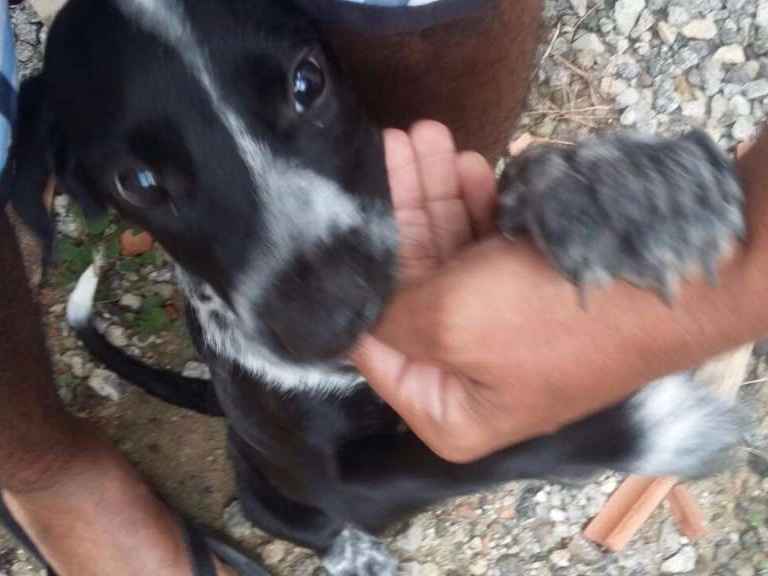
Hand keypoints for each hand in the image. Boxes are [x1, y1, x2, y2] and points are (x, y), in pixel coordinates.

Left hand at [352, 121, 522, 463]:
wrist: (671, 280)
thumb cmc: (545, 315)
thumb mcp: (448, 322)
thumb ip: (386, 318)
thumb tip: (350, 314)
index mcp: (447, 411)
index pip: (373, 350)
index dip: (350, 290)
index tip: (330, 230)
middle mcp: (469, 375)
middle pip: (410, 287)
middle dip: (400, 210)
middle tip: (390, 147)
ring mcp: (502, 329)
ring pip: (449, 255)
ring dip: (435, 194)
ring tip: (423, 138)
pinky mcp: (530, 291)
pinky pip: (486, 247)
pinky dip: (474, 207)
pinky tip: (465, 165)